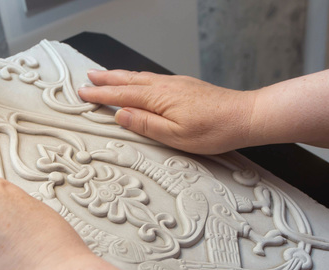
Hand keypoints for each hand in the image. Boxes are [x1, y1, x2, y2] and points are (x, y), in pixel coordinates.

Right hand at [78, 69, 257, 153]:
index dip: (101, 94)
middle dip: (106, 79)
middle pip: (128, 80)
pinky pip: (153, 78)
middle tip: (88, 77)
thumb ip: (146, 124)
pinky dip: (138, 78)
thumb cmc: (214, 130)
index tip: (83, 92)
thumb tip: (121, 115)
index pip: (121, 95)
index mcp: (159, 98)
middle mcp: (165, 86)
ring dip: (120, 76)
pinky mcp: (186, 85)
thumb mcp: (175, 136)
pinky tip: (139, 80)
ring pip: (140, 77)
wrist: (245, 116)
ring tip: (106, 75)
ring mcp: (176, 83)